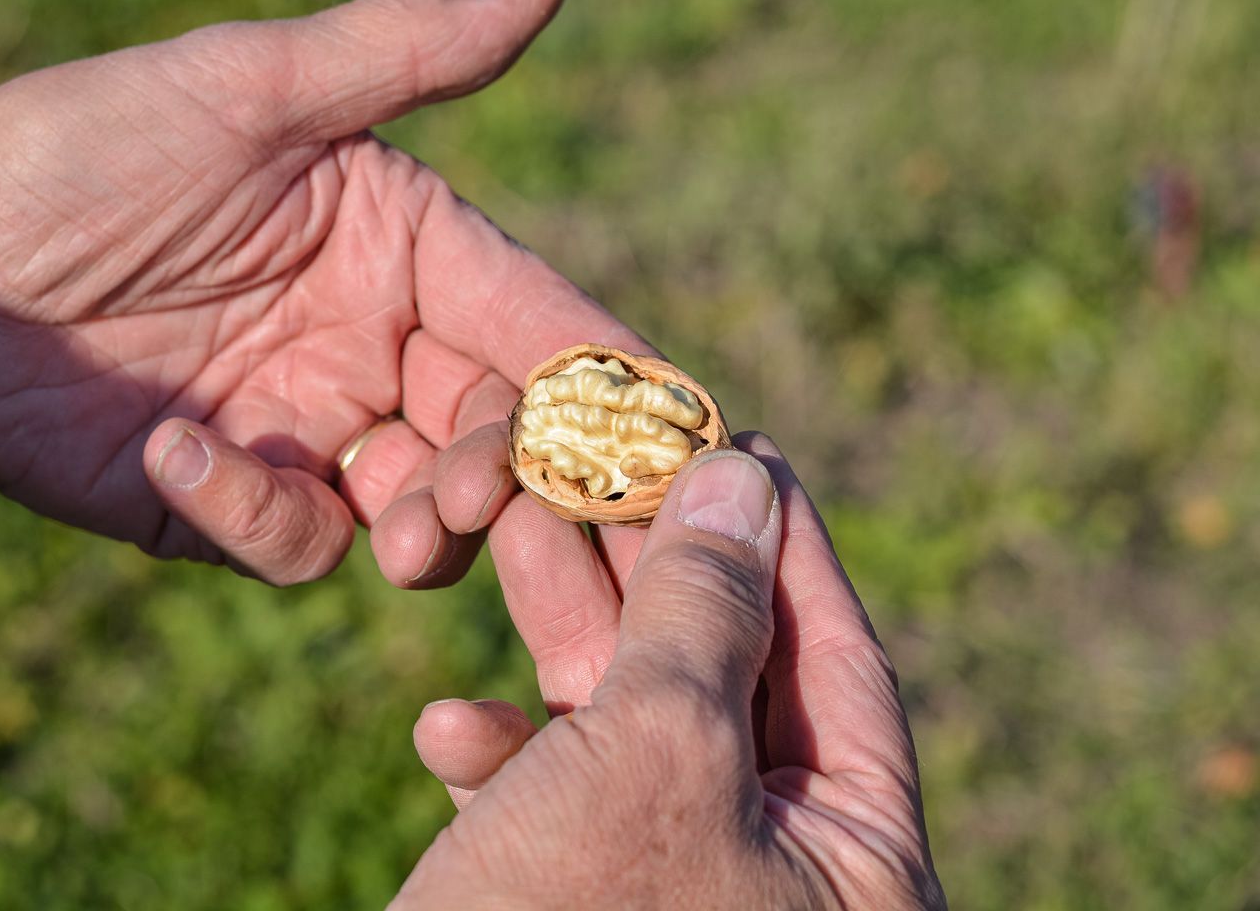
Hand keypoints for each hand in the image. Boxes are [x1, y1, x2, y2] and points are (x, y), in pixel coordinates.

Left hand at [0, 0, 641, 584]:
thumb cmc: (82, 151)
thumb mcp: (249, 89)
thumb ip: (404, 54)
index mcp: (406, 250)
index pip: (534, 320)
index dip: (602, 374)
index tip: (678, 428)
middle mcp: (378, 345)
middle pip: (500, 435)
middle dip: (515, 477)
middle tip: (486, 492)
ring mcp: (316, 431)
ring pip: (427, 515)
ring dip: (430, 524)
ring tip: (404, 528)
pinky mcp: (244, 502)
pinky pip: (300, 541)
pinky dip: (261, 513)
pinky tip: (179, 453)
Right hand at [400, 437, 946, 908]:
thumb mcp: (650, 752)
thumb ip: (705, 611)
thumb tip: (745, 476)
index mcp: (858, 867)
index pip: (840, 659)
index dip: (784, 538)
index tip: (737, 440)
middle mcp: (784, 883)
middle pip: (728, 679)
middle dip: (651, 567)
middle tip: (602, 461)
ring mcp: (679, 897)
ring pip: (634, 726)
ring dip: (562, 637)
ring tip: (510, 530)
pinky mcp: (587, 909)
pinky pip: (565, 811)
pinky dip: (509, 764)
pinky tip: (447, 732)